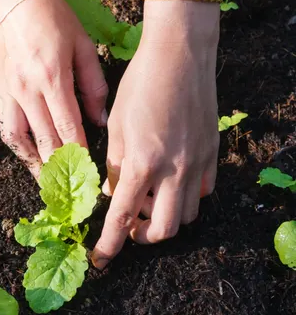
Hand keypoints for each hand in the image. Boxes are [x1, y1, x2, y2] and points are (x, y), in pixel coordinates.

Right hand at [0, 0, 107, 178]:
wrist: (13, 4)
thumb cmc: (53, 19)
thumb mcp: (83, 45)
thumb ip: (93, 85)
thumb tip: (99, 121)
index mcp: (52, 77)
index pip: (67, 125)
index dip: (79, 153)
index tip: (90, 173)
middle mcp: (28, 90)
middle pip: (45, 139)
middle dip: (61, 166)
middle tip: (75, 187)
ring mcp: (10, 94)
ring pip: (21, 140)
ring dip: (35, 164)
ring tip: (49, 182)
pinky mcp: (0, 94)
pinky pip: (7, 129)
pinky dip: (19, 149)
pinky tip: (30, 158)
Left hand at [91, 2, 219, 268]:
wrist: (180, 55)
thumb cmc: (139, 85)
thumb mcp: (115, 126)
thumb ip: (113, 165)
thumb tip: (111, 192)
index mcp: (142, 162)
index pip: (122, 216)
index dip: (110, 244)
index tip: (101, 260)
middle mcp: (174, 170)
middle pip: (164, 230)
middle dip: (143, 236)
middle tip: (129, 224)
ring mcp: (197, 163)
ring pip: (185, 214)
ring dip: (164, 216)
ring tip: (147, 197)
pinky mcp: (212, 154)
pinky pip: (201, 191)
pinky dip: (183, 197)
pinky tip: (170, 180)